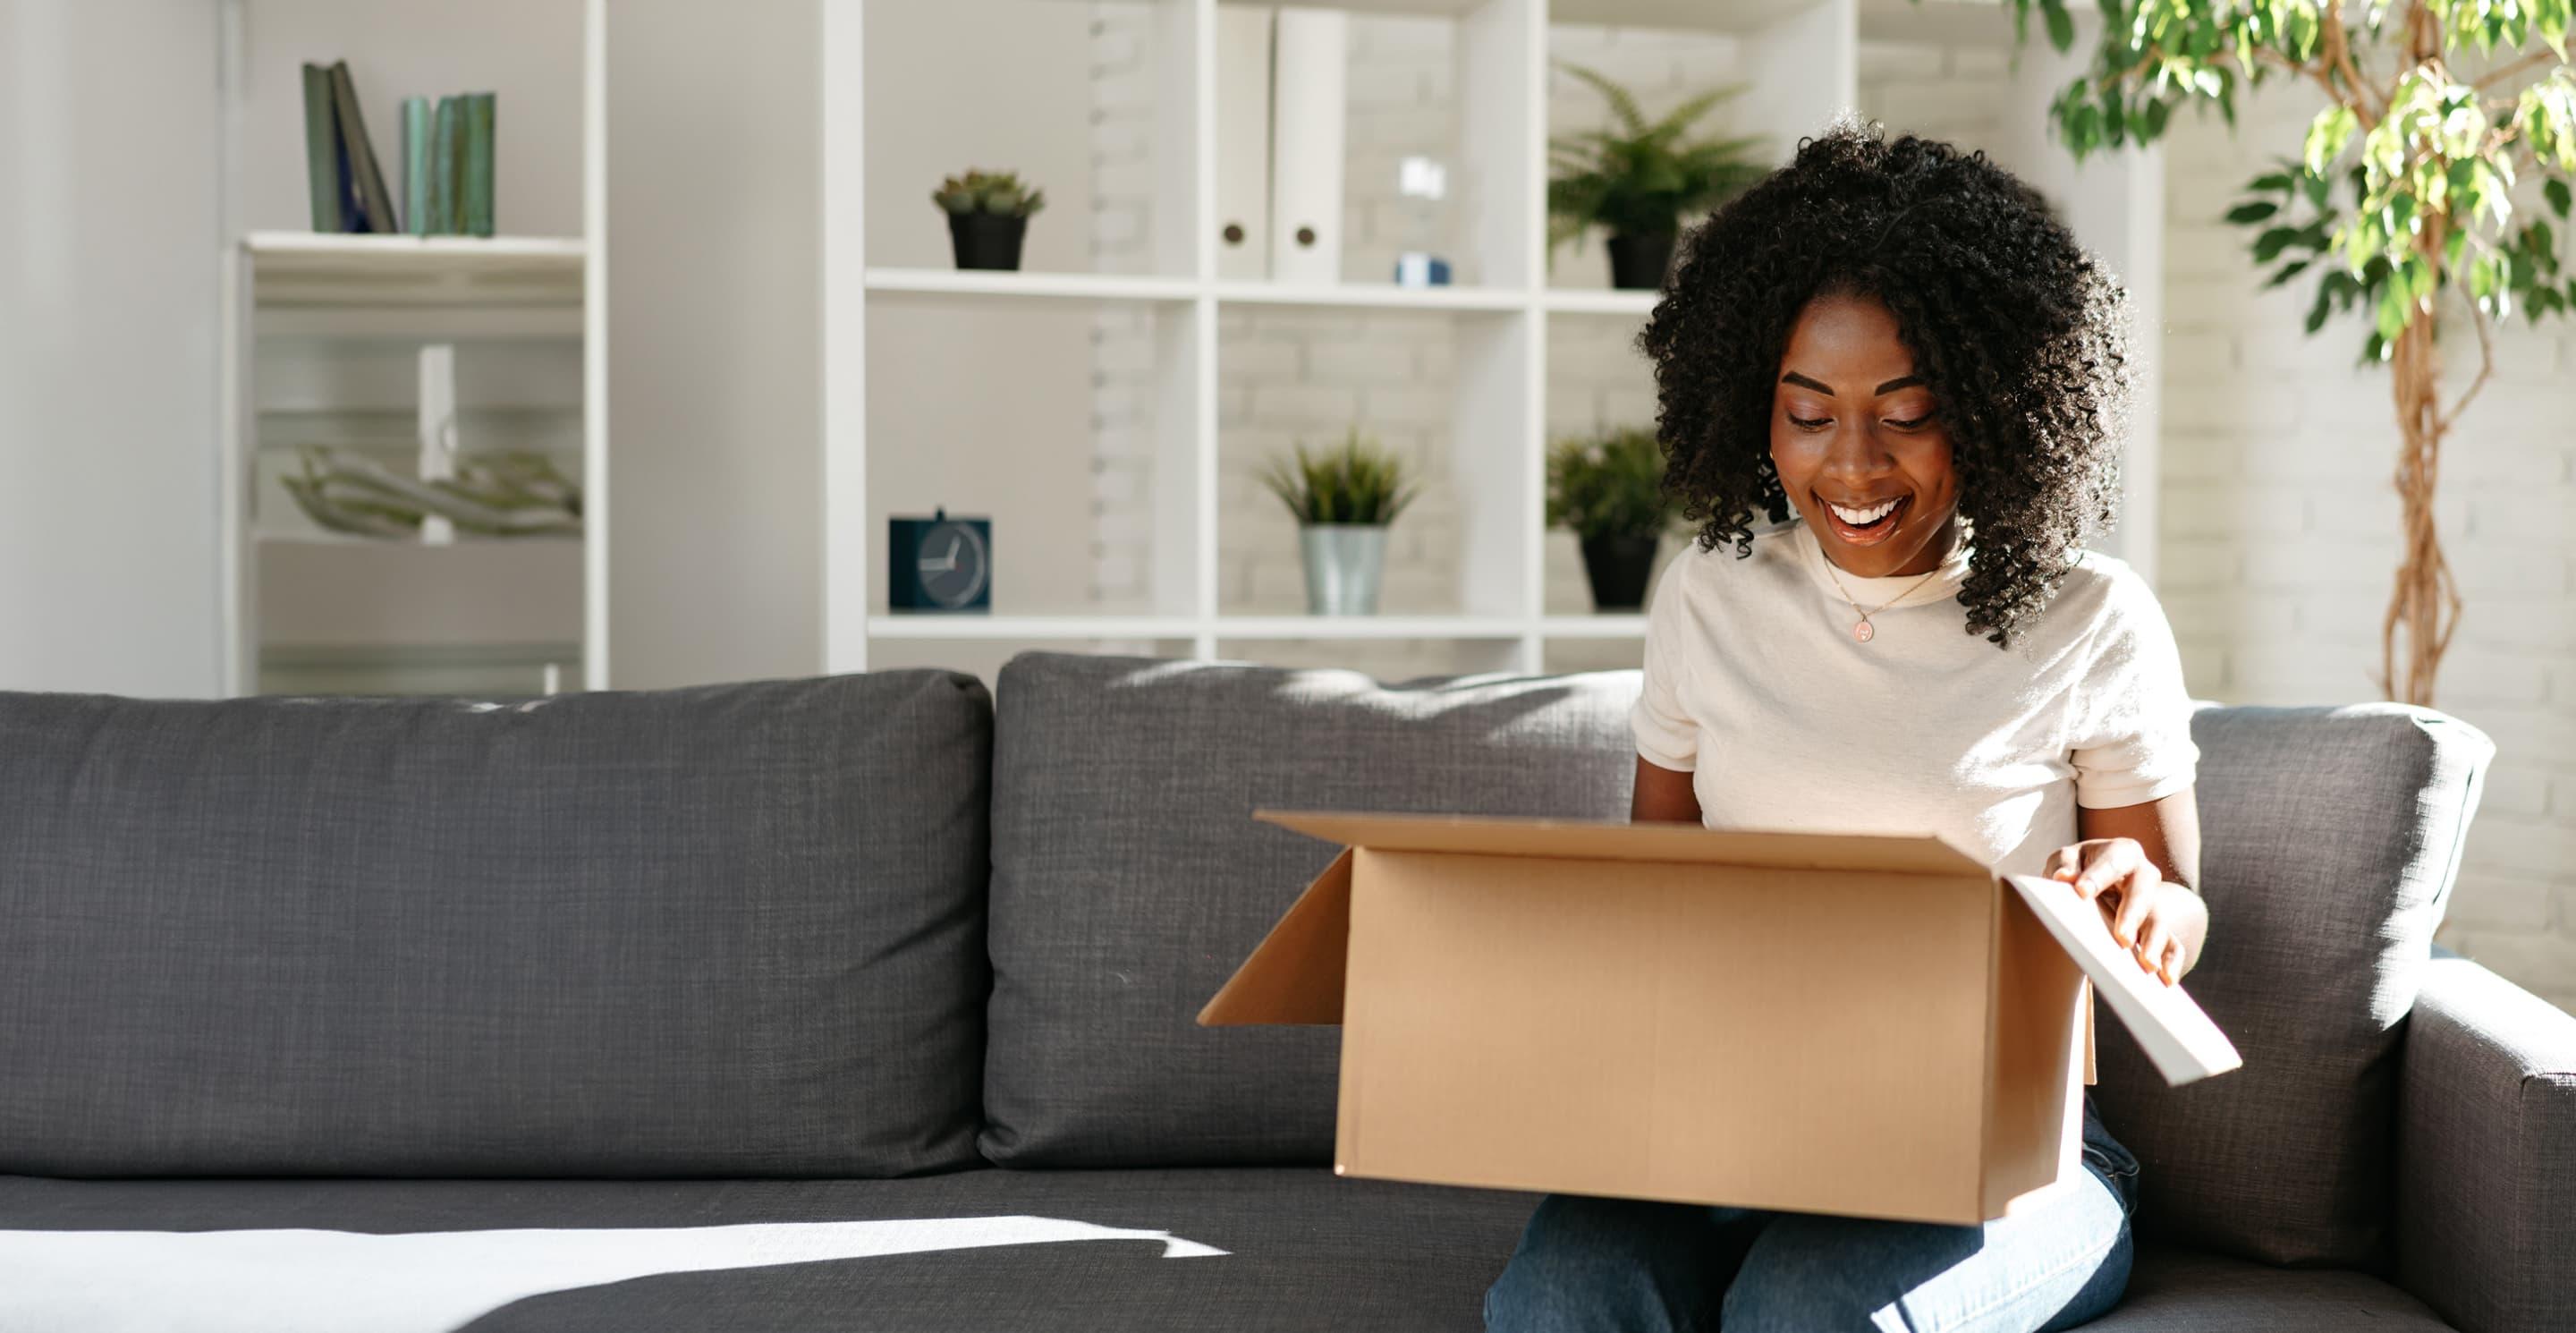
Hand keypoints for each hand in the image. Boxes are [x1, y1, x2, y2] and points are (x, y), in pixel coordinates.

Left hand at [2044, 837, 2202, 986]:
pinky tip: (2166, 979)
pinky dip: (2172, 961)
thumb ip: (2064, 865)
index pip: (2112, 862)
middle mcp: (2144, 876)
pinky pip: (2172, 944)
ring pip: (2159, 920)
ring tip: (2146, 964)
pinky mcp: (2157, 928)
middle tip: (2121, 938)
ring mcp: (2154, 903)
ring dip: (2154, 943)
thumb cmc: (2077, 868)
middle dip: (2132, 915)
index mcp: (2122, 853)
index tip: (2081, 893)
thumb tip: (2064, 877)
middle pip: (2143, 892)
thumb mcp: (2066, 860)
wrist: (2090, 885)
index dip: (2097, 877)